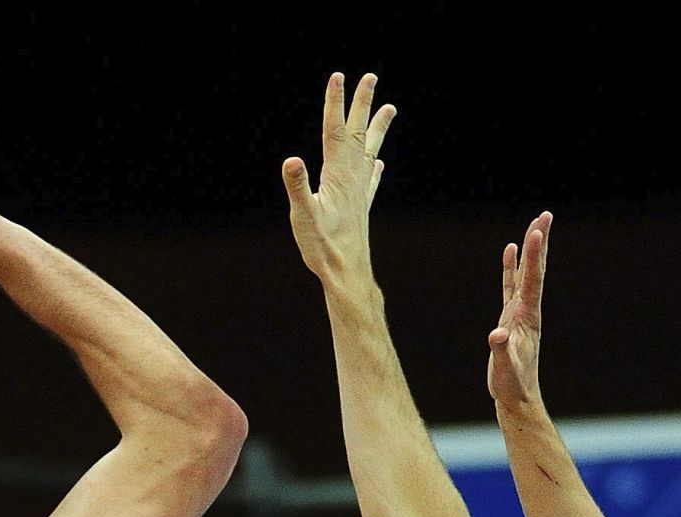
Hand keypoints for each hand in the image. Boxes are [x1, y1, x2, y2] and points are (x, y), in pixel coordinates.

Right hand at [282, 72, 395, 283]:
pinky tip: (379, 166)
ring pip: (369, 152)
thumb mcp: (304, 217)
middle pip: (356, 133)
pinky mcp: (361, 209)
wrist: (347, 275)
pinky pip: (371, 181)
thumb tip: (291, 161)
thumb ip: (298, 188)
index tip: (339, 76)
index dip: (336, 102)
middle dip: (362, 104)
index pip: (335, 131)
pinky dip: (375, 168)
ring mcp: (359, 193)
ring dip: (376, 129)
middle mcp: (353, 179)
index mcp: (338, 176)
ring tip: (389, 109)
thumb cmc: (323, 249)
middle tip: (370, 77)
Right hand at [488, 213, 551, 410]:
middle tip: (546, 215)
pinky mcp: (509, 319)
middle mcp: (527, 310)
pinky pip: (510, 286)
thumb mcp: (505, 369)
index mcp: (528, 318)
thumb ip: (500, 351)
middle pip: (536, 270)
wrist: (516, 397)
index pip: (532, 280)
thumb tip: (495, 336)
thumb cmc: (512, 384)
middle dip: (540, 243)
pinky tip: (511, 250)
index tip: (536, 230)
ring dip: (530, 250)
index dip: (533, 255)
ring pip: (526, 274)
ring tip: (534, 225)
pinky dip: (511, 267)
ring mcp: (519, 312)